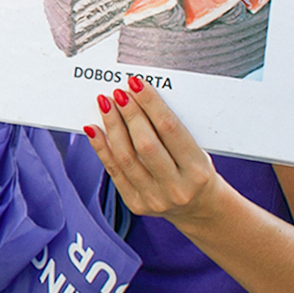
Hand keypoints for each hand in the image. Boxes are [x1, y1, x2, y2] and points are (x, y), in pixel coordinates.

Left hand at [84, 77, 222, 224]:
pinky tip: (94, 130)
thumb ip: (173, 130)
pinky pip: (114, 171)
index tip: (137, 84)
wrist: (199, 208)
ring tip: (105, 104)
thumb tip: (141, 98)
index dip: (150, 103)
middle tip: (119, 92)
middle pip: (145, 143)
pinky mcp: (136, 203)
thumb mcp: (199, 150)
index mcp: (197, 170)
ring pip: (126, 157)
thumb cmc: (198, 171)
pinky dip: (101, 147)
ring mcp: (154, 198)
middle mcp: (176, 187)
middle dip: (129, 113)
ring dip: (112, 126)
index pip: (170, 129)